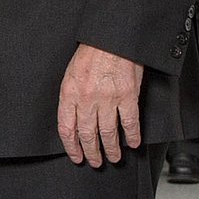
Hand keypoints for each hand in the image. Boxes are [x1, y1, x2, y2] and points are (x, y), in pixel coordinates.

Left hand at [56, 43, 143, 166]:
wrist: (111, 37)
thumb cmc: (91, 50)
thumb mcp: (71, 72)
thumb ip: (72, 94)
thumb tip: (72, 116)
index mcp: (69, 92)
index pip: (66, 127)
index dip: (71, 146)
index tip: (75, 155)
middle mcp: (86, 98)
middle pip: (87, 134)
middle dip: (91, 152)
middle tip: (95, 161)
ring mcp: (107, 98)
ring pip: (108, 133)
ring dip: (111, 149)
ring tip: (114, 157)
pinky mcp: (127, 96)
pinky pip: (129, 123)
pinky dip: (131, 136)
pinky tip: (132, 143)